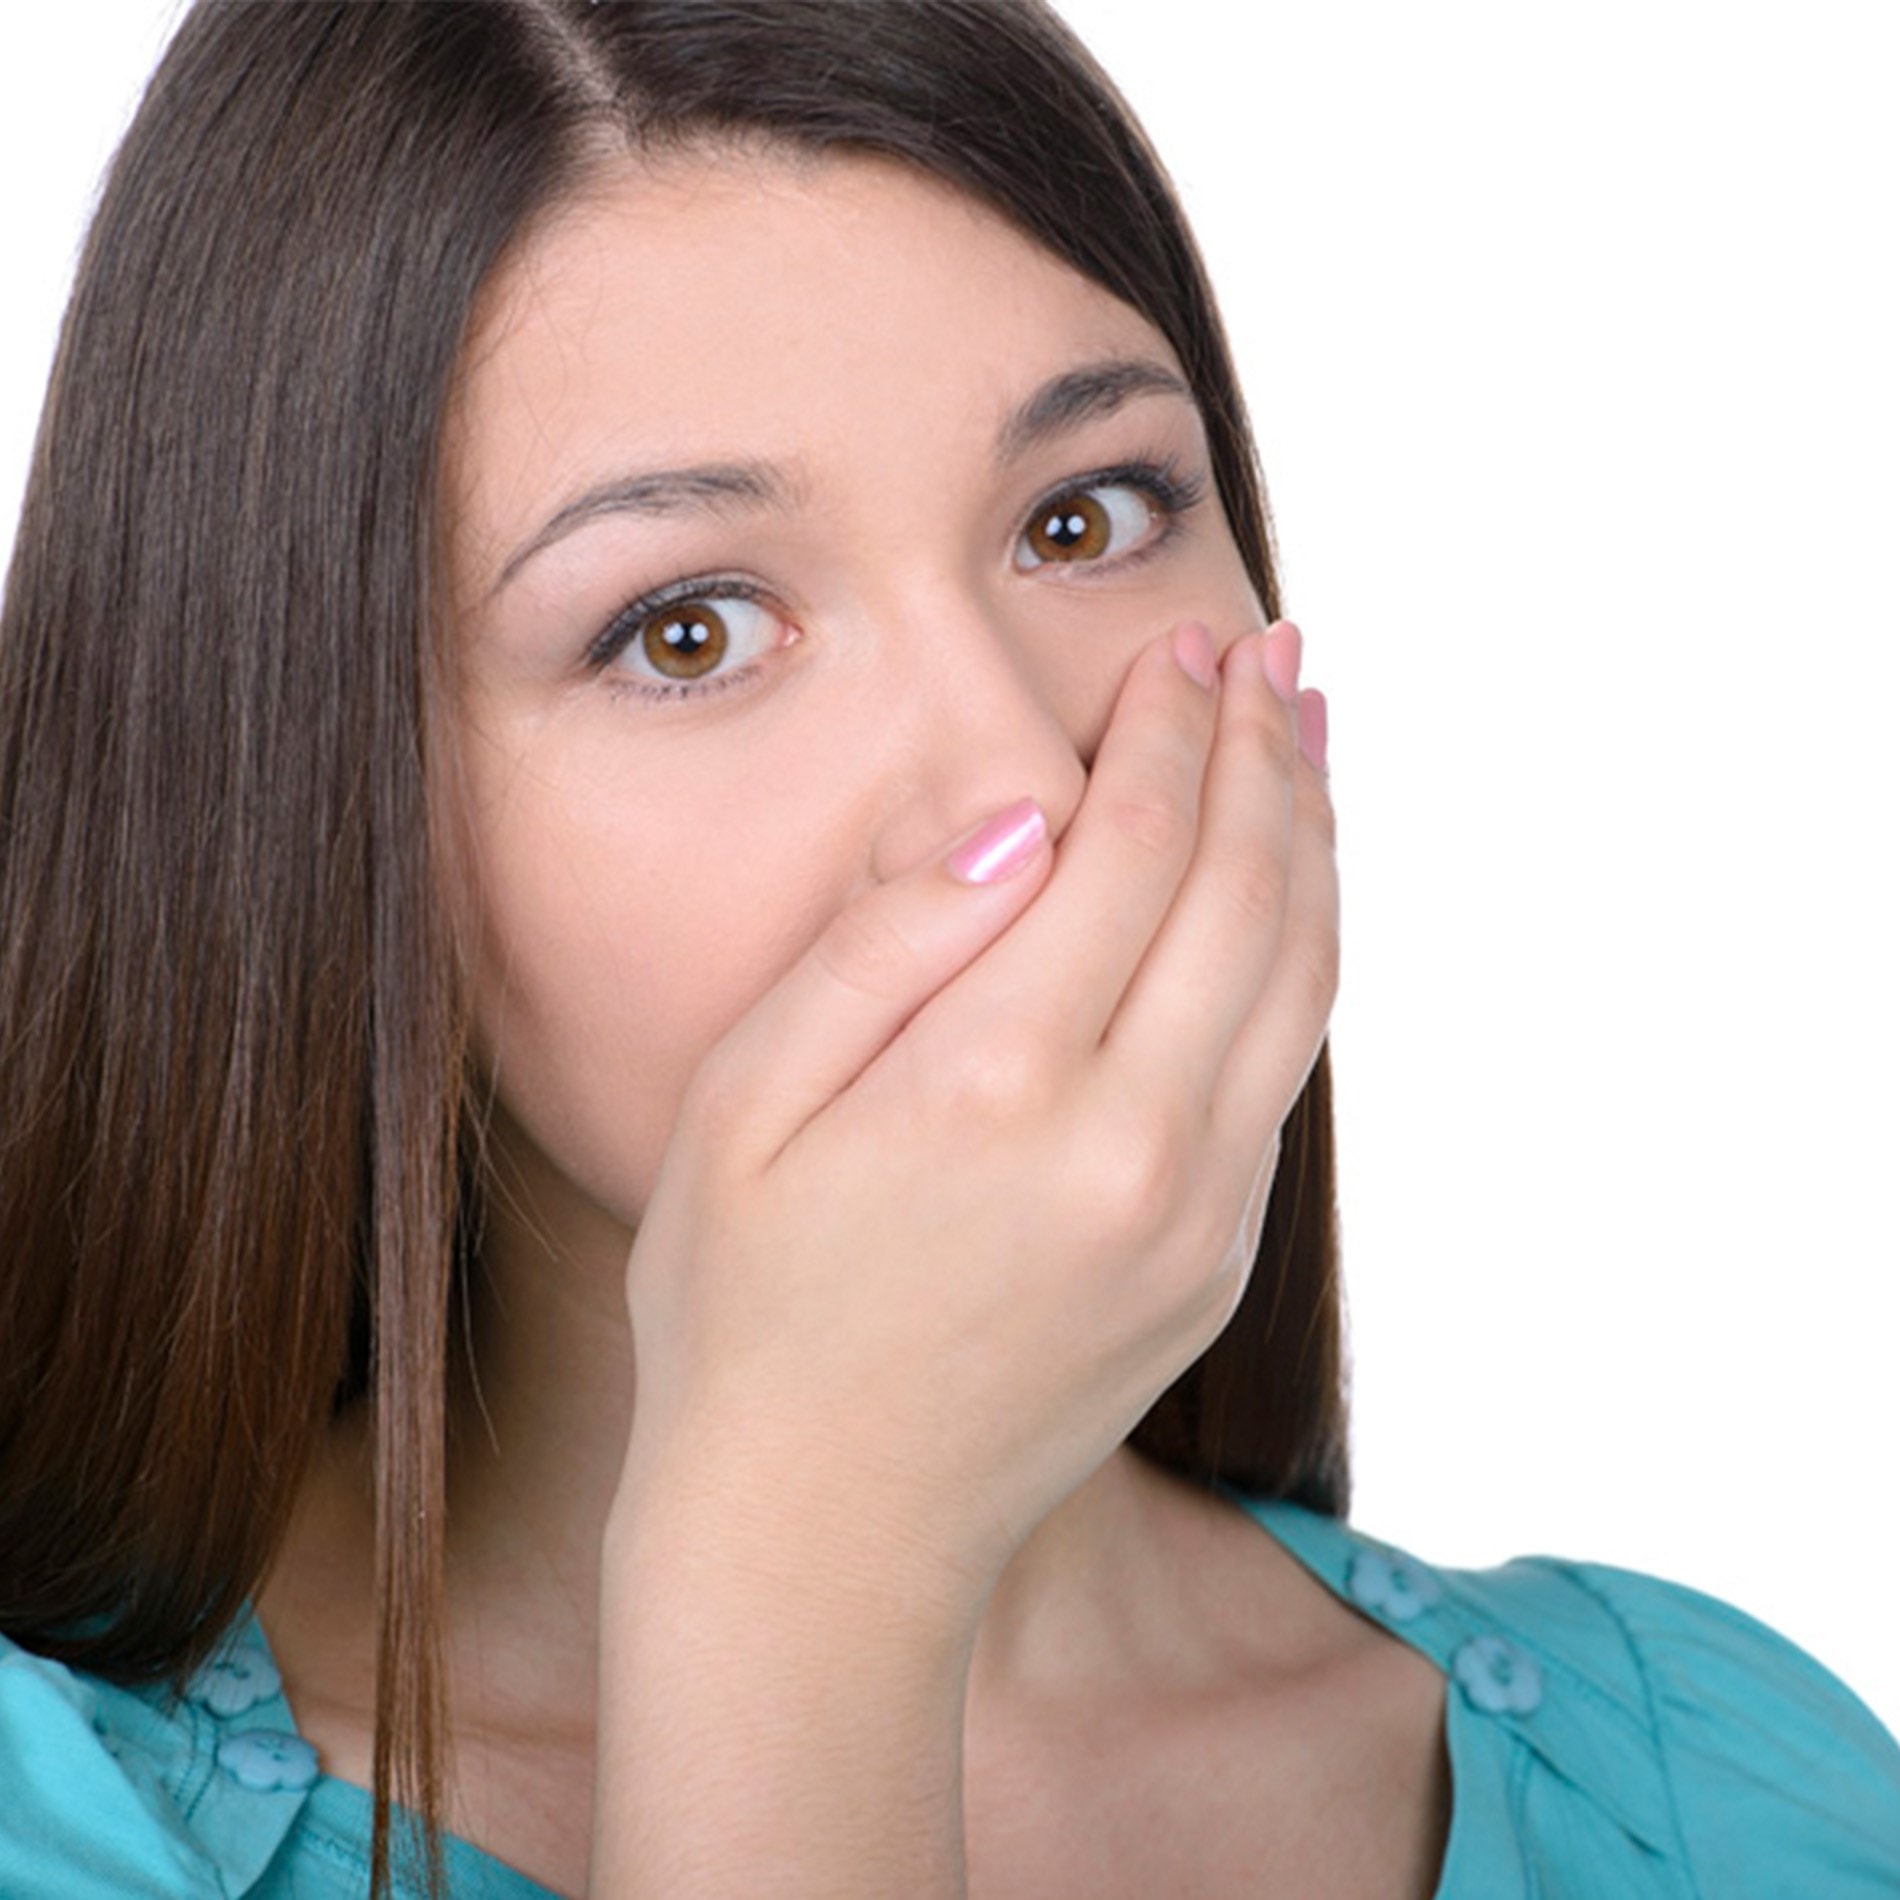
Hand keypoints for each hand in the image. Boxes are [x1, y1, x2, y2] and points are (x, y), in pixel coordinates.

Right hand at [616, 620, 1336, 1616]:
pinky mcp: (1214, 1267)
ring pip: (1299, 980)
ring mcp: (1195, 1216)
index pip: (1130, 848)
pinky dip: (1300, 956)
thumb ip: (882, 947)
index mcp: (997, 1085)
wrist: (825, 1536)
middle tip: (1275, 654)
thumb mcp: (745, 1108)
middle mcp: (1131, 1146)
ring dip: (1313, 843)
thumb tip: (1018, 823)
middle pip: (1248, 895)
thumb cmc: (744, 1313)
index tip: (1181, 649)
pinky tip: (1282, 898)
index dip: (1168, 729)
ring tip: (1307, 739)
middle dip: (1268, 753)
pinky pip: (1283, 1071)